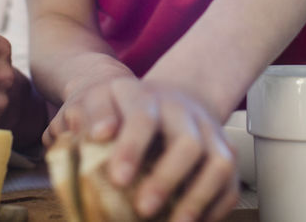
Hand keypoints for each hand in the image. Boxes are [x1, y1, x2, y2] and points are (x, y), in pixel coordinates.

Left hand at [46, 75, 238, 221]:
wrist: (169, 97)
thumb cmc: (126, 111)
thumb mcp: (103, 104)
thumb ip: (87, 121)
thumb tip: (75, 142)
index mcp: (150, 99)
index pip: (143, 116)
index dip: (131, 146)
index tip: (117, 177)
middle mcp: (186, 114)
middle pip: (187, 142)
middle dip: (166, 178)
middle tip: (142, 208)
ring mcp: (211, 134)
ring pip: (220, 162)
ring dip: (198, 197)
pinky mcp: (225, 155)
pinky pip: (230, 184)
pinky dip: (214, 208)